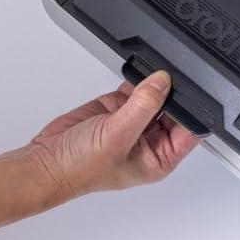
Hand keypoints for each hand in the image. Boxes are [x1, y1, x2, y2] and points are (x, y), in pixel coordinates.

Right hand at [29, 71, 199, 202]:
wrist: (44, 161)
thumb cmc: (79, 168)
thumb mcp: (119, 136)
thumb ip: (144, 105)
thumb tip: (163, 81)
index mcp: (160, 158)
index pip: (190, 130)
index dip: (196, 110)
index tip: (195, 90)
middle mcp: (151, 140)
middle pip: (176, 109)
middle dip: (175, 93)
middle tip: (173, 75)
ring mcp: (136, 121)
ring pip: (159, 95)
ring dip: (157, 83)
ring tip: (155, 72)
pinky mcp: (121, 106)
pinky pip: (139, 87)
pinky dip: (139, 78)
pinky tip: (140, 72)